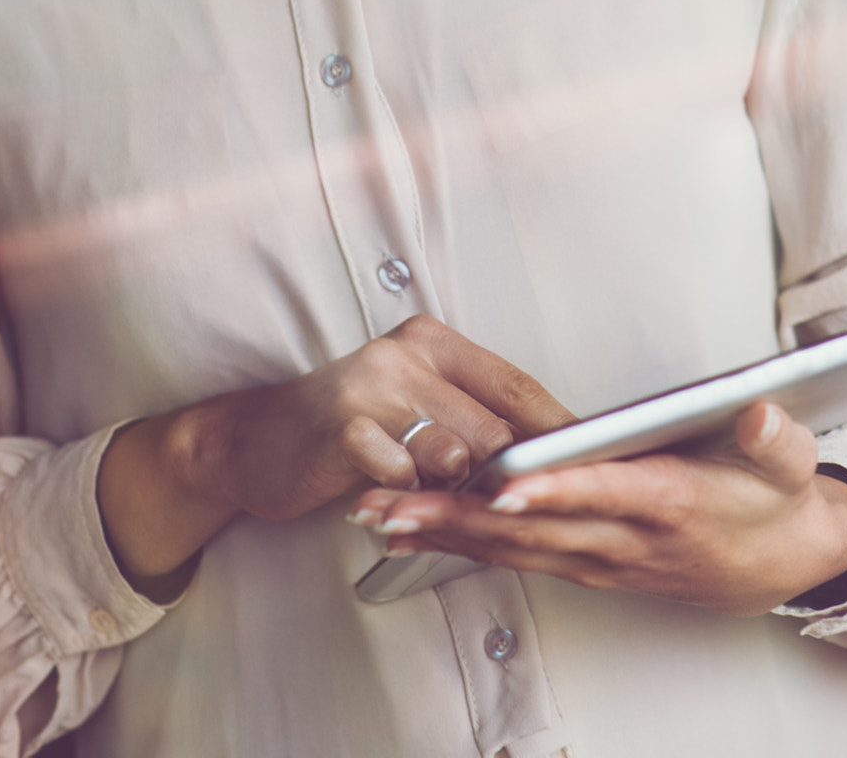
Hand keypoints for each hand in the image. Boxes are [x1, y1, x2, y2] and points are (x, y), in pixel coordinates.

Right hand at [97, 316, 568, 597]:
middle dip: (504, 477)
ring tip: (433, 498)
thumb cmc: (348, 429)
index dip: (557, 432)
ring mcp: (373, 385)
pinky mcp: (344, 426)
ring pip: (456, 455)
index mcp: (432, 342)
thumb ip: (471, 419)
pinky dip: (406, 499)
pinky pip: (406, 478)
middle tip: (501, 504)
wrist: (256, 442)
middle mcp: (405, 353)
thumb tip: (552, 456)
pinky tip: (390, 497)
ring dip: (453, 492)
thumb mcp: (414, 407)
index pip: (516, 385)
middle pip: (495, 427)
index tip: (591, 467)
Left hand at [354, 400, 846, 616]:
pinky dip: (464, 545)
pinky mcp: (588, 565)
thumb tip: (760, 413)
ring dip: (444, 533)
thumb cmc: (775, 503)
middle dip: (460, 516)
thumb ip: (772, 437)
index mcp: (667, 503)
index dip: (550, 490)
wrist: (788, 565)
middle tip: (393, 502)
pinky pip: (516, 557)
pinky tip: (418, 531)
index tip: (500, 483)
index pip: (599, 494)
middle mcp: (623, 539)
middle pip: (531, 529)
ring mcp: (601, 558)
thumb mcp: (789, 463)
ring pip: (512, 549)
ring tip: (378, 515)